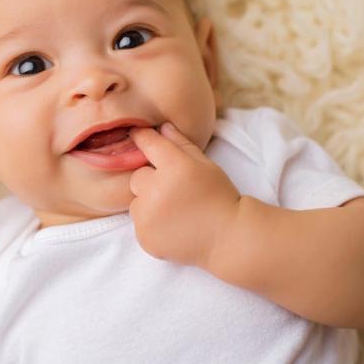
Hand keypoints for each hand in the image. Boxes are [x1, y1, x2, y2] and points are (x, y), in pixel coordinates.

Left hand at [127, 122, 241, 268]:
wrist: (227, 236)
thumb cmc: (219, 196)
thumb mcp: (205, 165)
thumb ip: (182, 144)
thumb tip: (162, 126)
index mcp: (174, 167)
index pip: (148, 143)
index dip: (142, 138)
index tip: (136, 135)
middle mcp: (156, 190)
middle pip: (137, 177)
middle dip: (151, 181)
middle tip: (174, 191)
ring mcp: (148, 216)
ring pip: (136, 202)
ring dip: (149, 204)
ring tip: (175, 212)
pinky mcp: (144, 236)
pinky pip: (139, 224)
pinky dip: (151, 225)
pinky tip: (172, 227)